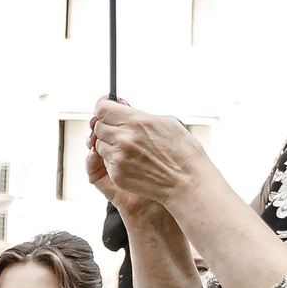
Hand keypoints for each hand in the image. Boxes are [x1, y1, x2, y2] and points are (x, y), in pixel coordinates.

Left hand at [88, 99, 209, 223]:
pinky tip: (133, 161)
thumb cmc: (183, 152)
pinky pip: (105, 162)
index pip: (102, 109)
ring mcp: (118, 158)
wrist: (188, 181)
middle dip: (107, 126)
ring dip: (110, 144)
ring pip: (99, 145)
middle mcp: (123, 139)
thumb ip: (140, 114)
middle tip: (120, 129)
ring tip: (131, 147)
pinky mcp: (116, 174)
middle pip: (98, 127)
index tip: (105, 108)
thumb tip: (122, 106)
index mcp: (135, 122)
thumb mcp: (167, 123)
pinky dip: (114, 160)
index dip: (103, 107)